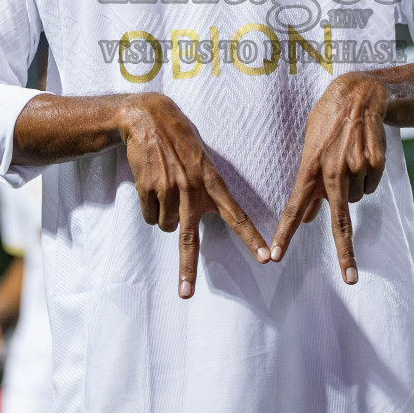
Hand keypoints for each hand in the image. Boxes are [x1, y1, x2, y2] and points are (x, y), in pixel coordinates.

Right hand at [118, 92, 268, 297]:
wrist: (148, 117)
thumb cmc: (180, 139)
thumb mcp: (203, 159)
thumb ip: (208, 186)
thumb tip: (206, 214)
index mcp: (212, 181)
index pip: (236, 215)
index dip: (251, 238)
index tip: (265, 258)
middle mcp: (192, 189)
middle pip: (189, 238)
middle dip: (187, 269)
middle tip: (186, 294)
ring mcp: (169, 189)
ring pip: (165, 227)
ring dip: (164, 217)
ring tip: (165, 189)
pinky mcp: (148, 188)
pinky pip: (149, 216)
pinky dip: (150, 207)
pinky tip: (151, 185)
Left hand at [270, 72, 388, 283]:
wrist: (359, 96)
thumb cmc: (327, 123)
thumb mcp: (310, 148)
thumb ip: (308, 184)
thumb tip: (307, 217)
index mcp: (310, 166)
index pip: (294, 206)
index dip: (285, 232)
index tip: (277, 255)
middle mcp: (334, 170)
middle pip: (339, 219)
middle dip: (345, 252)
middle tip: (350, 278)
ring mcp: (357, 167)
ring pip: (355, 199)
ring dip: (351, 189)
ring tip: (347, 159)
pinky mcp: (376, 164)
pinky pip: (370, 186)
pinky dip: (366, 178)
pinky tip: (361, 156)